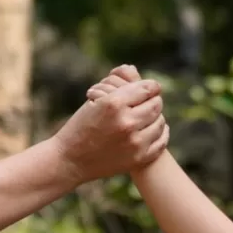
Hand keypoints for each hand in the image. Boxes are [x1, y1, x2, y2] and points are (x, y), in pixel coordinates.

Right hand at [51, 65, 166, 182]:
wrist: (70, 160)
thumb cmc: (80, 126)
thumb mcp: (95, 101)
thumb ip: (119, 88)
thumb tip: (139, 73)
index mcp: (114, 103)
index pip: (147, 88)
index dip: (151, 86)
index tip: (151, 88)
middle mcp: (126, 122)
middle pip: (156, 105)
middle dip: (153, 101)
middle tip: (148, 102)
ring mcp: (134, 142)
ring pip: (160, 122)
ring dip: (156, 117)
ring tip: (148, 116)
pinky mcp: (138, 158)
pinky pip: (161, 141)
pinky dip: (160, 134)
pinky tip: (152, 130)